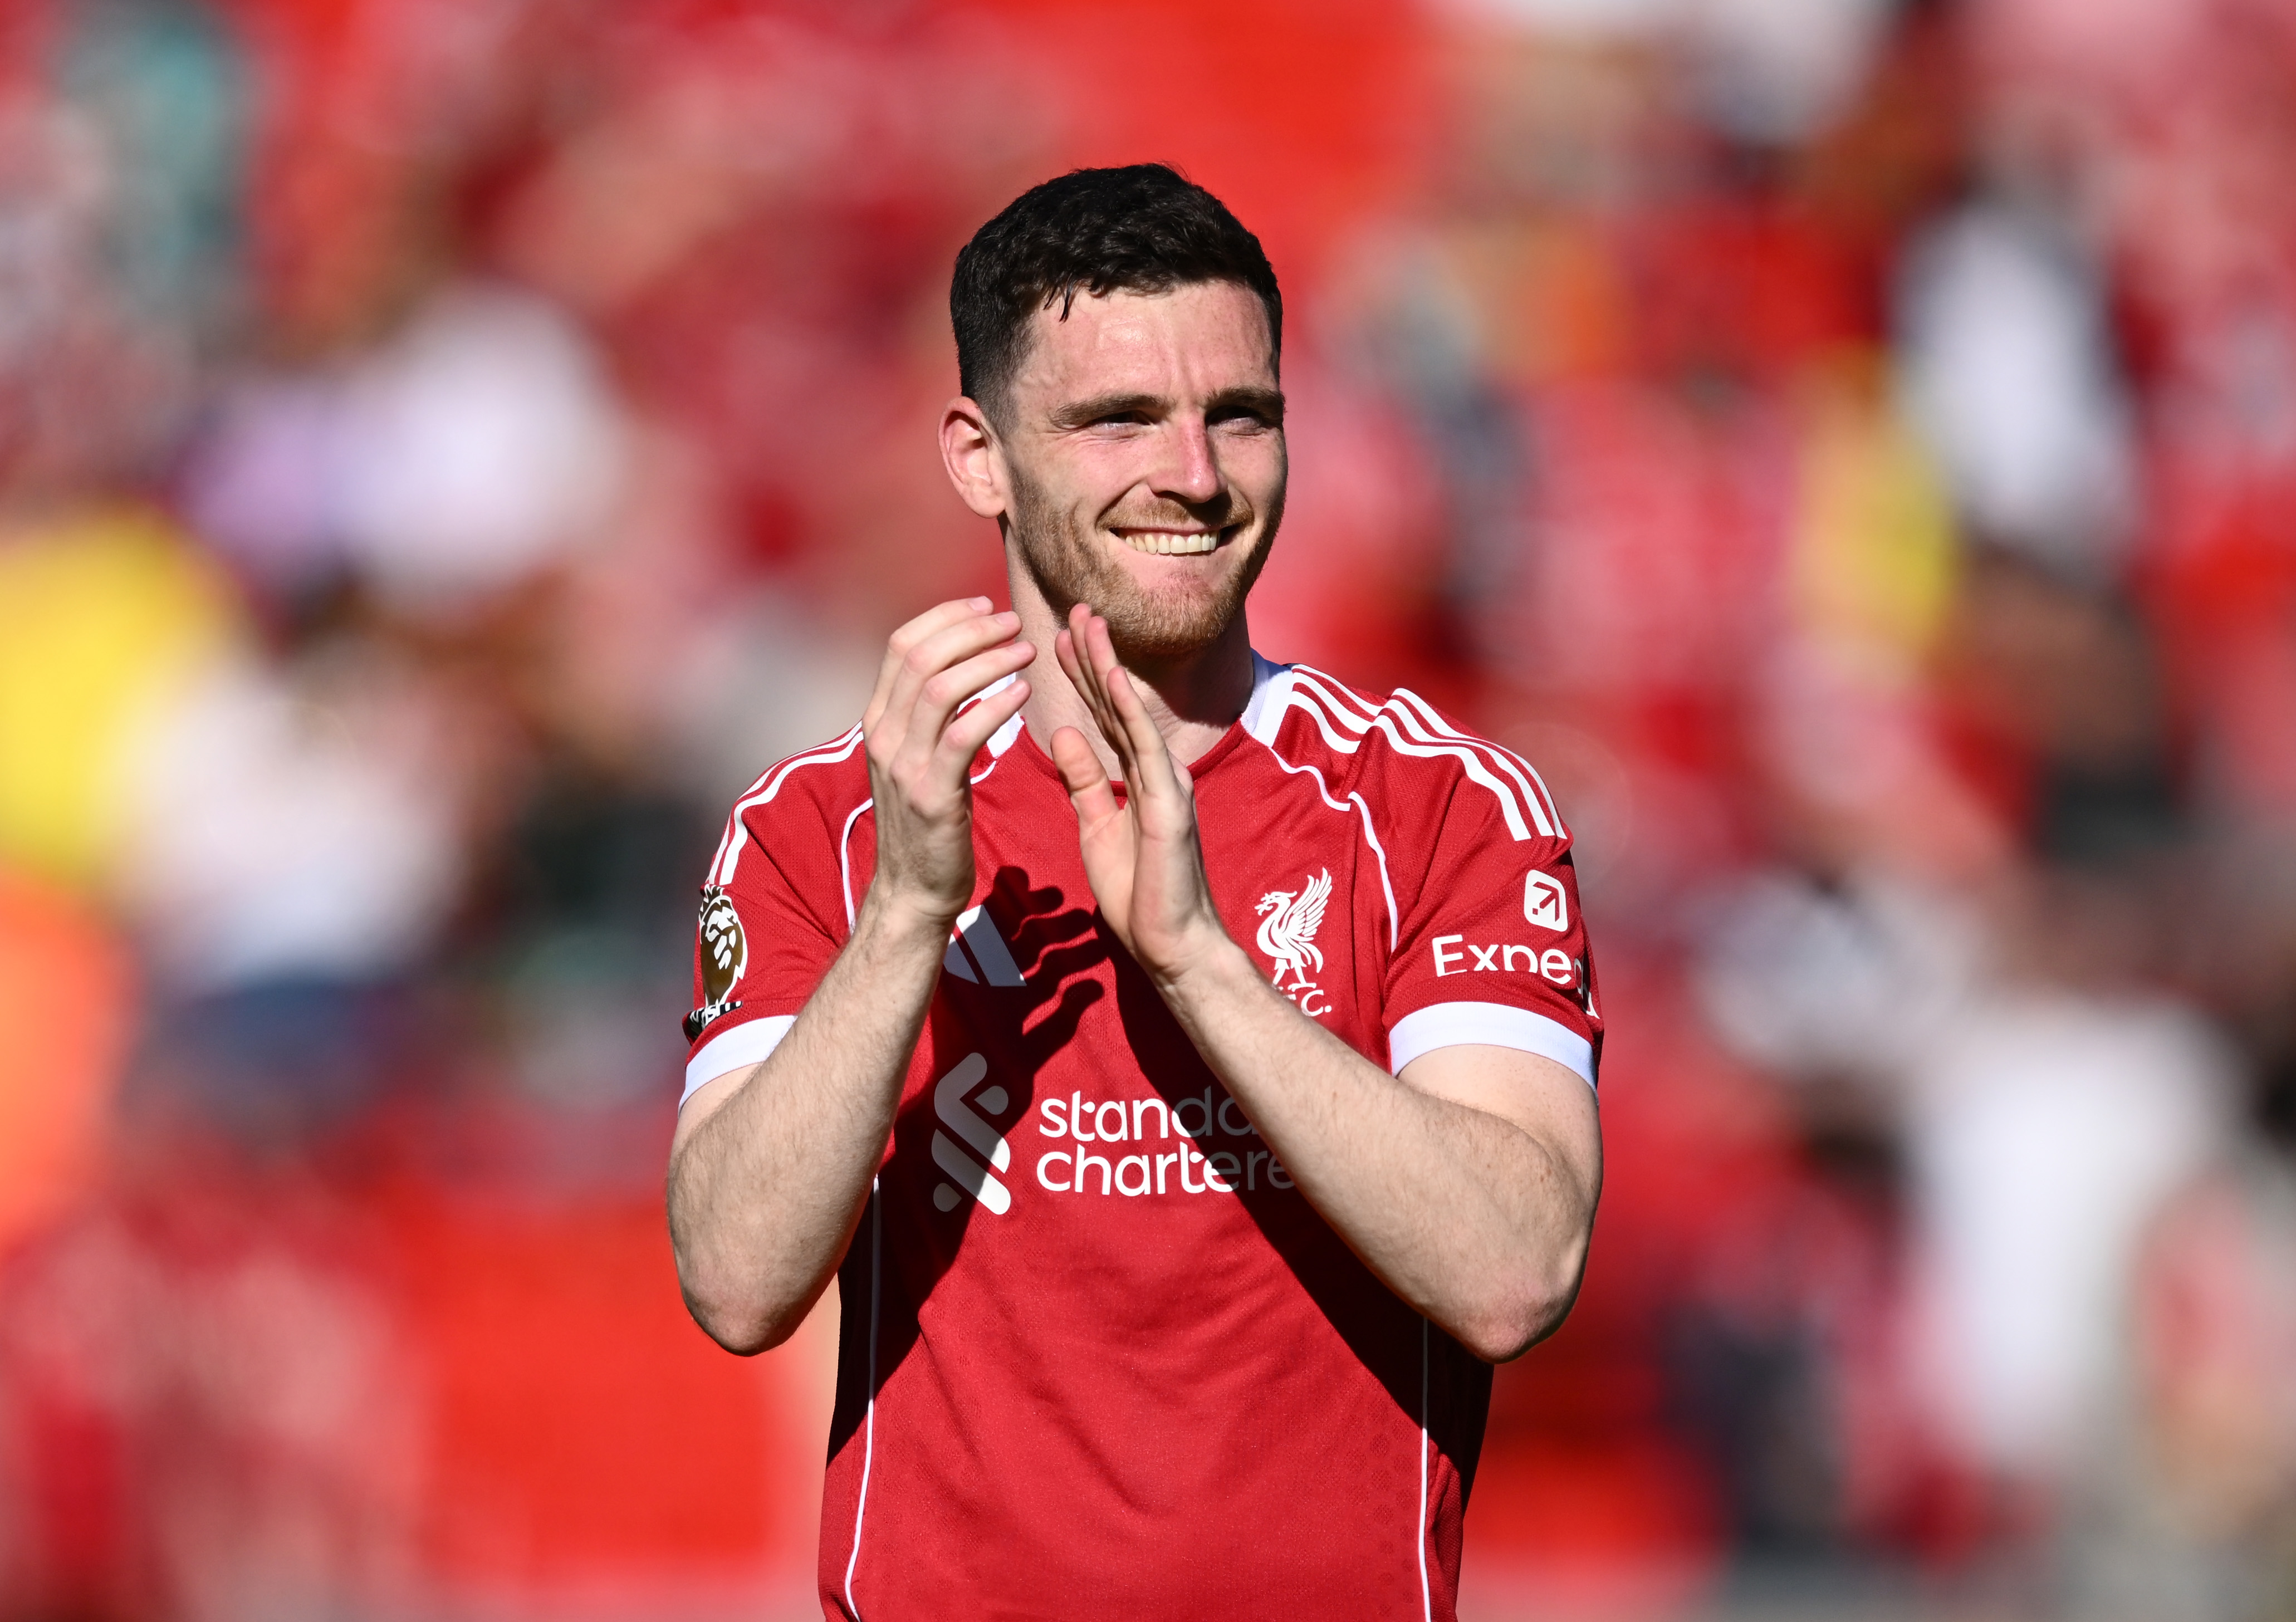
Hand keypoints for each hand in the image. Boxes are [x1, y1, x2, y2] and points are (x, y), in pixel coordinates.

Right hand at [860, 598, 1032, 925]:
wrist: (913, 890)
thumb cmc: (927, 821)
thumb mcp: (916, 757)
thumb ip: (926, 714)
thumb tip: (957, 665)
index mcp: (878, 719)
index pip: (901, 643)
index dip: (945, 616)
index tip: (986, 605)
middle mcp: (883, 735)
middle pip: (920, 655)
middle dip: (973, 629)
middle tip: (1015, 623)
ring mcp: (903, 765)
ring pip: (941, 686)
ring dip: (989, 660)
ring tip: (1026, 651)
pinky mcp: (931, 795)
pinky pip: (964, 735)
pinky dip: (995, 705)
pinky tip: (1023, 694)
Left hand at [1048, 604, 1234, 983]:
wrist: (1172, 945)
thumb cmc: (1140, 892)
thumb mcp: (1098, 825)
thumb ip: (1085, 779)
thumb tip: (1065, 732)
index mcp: (1139, 776)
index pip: (1105, 715)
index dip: (1082, 676)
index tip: (1058, 638)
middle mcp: (1157, 769)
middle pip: (1119, 702)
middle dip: (1094, 654)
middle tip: (1073, 609)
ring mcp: (1167, 781)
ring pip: (1132, 712)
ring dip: (1108, 665)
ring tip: (1087, 623)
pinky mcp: (1169, 801)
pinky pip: (1143, 744)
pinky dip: (1126, 706)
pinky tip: (1108, 675)